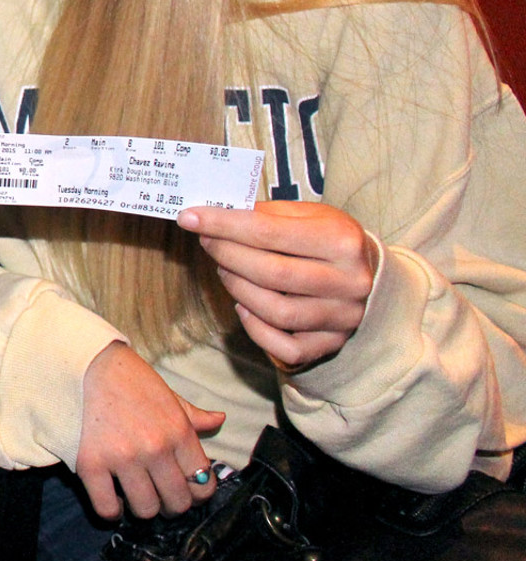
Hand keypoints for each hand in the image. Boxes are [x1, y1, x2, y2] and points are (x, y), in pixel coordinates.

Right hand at [76, 341, 225, 519]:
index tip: (185, 488)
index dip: (196, 492)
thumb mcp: (169, 395)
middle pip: (177, 503)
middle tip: (161, 494)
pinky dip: (112, 511)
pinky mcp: (91, 463)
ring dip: (143, 507)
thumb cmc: (131, 380)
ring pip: (146, 510)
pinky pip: (107, 507)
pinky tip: (114, 499)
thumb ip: (194, 416)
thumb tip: (220, 419)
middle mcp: (155, 449)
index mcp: (179, 432)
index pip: (203, 484)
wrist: (86, 364)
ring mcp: (123, 458)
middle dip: (172, 504)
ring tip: (136, 494)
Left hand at [179, 201, 376, 368]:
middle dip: (227, 255)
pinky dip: (255, 329)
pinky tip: (242, 307)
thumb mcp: (310, 214)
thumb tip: (217, 213)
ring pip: (276, 311)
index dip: (223, 225)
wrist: (372, 275)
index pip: (270, 232)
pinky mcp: (333, 344)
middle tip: (206, 241)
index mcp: (342, 241)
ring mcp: (343, 317)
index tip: (189, 217)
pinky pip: (286, 347)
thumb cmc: (329, 239)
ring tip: (224, 268)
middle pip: (271, 273)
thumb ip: (268, 213)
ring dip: (237, 288)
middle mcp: (349, 282)